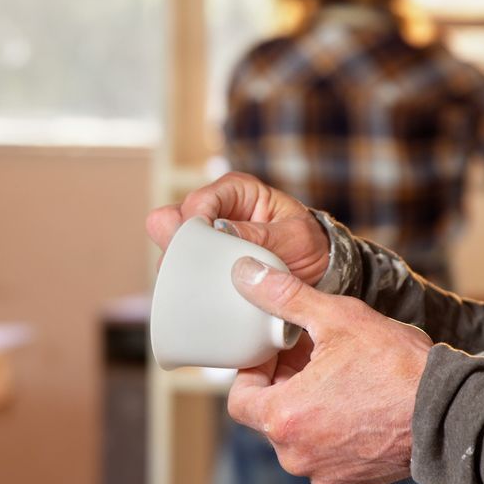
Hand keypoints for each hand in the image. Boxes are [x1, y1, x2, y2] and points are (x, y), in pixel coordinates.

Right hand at [146, 172, 329, 284]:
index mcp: (236, 191)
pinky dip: (185, 281)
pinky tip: (201, 292)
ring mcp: (203, 238)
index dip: (194, 222)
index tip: (203, 246)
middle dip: (177, 243)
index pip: (198, 201)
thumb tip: (223, 231)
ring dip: (180, 266)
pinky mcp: (201, 262)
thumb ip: (261, 234)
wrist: (315, 270)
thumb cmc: (307, 245)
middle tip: (197, 266)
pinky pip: (178, 270)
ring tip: (205, 283)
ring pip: (168, 247)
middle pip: (168, 220)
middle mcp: (213, 210)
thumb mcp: (295, 237)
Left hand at [227, 257, 433, 483]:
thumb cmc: (395, 366)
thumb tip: (248, 274)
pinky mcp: (351, 481)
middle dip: (285, 385)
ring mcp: (324, 473)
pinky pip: (326, 454)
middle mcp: (296, 455)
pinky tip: (358, 404)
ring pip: (299, 436)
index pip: (239, 398)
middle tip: (311, 356)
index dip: (254, 371)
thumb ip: (285, 297)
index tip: (277, 352)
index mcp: (283, 418)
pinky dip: (333, 431)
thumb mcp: (337, 319)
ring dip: (309, 407)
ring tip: (338, 377)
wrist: (450, 412)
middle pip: (270, 416)